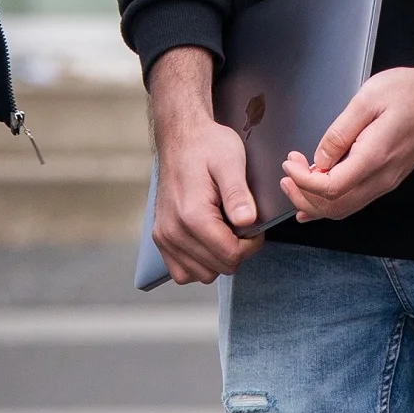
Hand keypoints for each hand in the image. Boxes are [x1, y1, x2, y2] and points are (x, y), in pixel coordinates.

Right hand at [146, 46, 262, 281]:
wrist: (181, 137)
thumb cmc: (208, 146)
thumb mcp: (231, 161)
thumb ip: (238, 193)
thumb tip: (247, 221)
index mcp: (192, 215)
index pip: (230, 256)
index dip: (251, 245)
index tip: (254, 225)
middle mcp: (173, 231)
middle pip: (218, 268)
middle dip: (237, 251)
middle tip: (240, 224)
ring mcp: (163, 237)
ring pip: (201, 275)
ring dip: (218, 259)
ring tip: (223, 230)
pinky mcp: (160, 238)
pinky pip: (181, 271)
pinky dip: (198, 263)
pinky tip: (207, 241)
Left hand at [279, 61, 413, 224]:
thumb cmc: (411, 92)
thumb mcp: (367, 99)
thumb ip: (340, 132)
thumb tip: (320, 158)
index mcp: (374, 157)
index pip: (330, 187)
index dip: (302, 181)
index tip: (289, 163)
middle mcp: (382, 177)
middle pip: (334, 206)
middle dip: (303, 196)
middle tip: (286, 175)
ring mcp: (387, 181)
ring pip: (345, 208)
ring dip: (316, 202)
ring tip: (296, 182)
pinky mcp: (388, 178)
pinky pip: (356, 201)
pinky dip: (332, 203)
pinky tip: (317, 200)